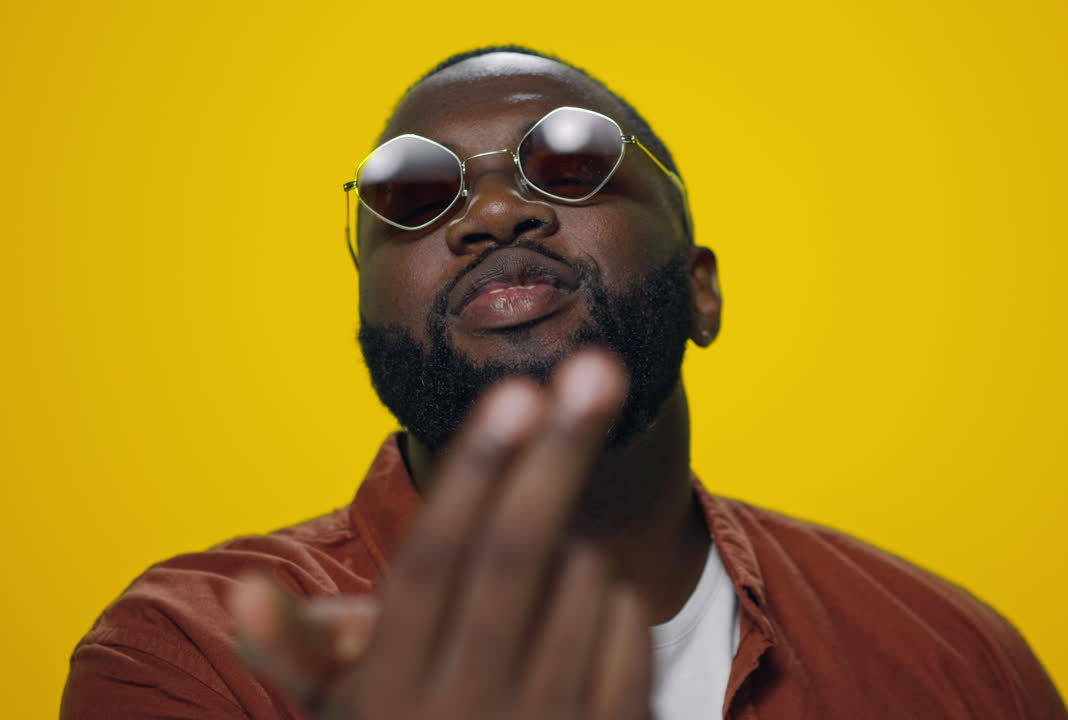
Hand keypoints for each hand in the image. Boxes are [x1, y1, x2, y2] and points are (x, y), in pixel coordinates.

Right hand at [231, 351, 652, 719]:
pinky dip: (612, 598)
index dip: (474, 473)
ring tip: (539, 580)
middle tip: (596, 367)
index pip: (433, 562)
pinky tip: (579, 622)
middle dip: (558, 454)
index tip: (516, 392)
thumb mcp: (348, 710)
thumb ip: (298, 648)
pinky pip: (632, 625)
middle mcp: (470, 711)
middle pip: (517, 556)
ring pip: (583, 579)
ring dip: (573, 549)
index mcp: (392, 692)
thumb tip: (241, 594)